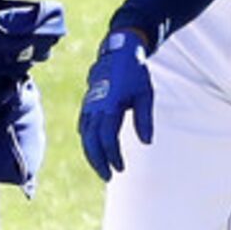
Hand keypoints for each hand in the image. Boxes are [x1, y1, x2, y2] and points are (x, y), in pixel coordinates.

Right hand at [79, 29, 154, 180]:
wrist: (119, 52)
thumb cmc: (135, 73)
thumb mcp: (145, 94)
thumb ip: (145, 119)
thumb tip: (147, 142)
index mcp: (110, 104)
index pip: (107, 137)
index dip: (112, 155)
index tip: (120, 168)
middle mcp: (95, 106)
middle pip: (91, 141)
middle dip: (98, 161)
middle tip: (108, 176)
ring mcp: (88, 105)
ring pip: (85, 136)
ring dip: (92, 154)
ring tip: (103, 169)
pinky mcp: (87, 104)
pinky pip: (83, 128)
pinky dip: (87, 142)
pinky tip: (94, 151)